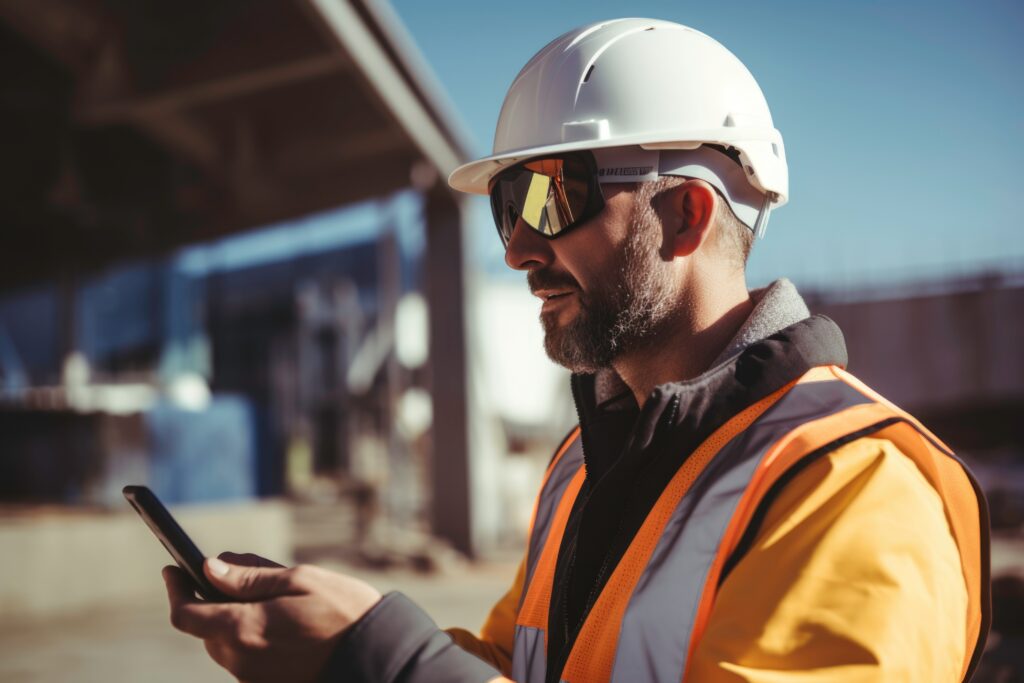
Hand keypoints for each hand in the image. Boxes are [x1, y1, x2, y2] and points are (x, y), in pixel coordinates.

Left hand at [163, 552, 381, 682]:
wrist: (377, 656)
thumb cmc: (344, 610)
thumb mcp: (300, 578)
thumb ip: (250, 576)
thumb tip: (210, 568)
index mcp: (244, 628)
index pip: (186, 614)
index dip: (175, 590)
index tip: (172, 569)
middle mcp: (242, 659)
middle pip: (205, 629)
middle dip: (210, 600)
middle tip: (235, 572)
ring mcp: (254, 678)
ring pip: (224, 645)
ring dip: (231, 620)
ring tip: (268, 597)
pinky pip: (245, 660)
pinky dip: (250, 638)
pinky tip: (279, 623)